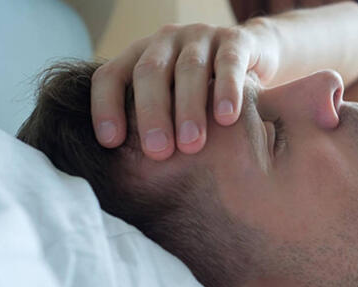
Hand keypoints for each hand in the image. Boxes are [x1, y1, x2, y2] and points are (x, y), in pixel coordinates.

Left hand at [91, 20, 278, 159]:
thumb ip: (149, 126)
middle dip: (151, 113)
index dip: (105, 107)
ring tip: (192, 145)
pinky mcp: (236, 40)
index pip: (110, 76)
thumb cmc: (203, 94)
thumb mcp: (170, 104)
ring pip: (189, 68)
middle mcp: (165, 43)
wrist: (252, 57)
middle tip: (158, 152)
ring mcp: (200, 38)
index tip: (111, 143)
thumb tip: (123, 177)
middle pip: (149, 72)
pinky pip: (230, 63)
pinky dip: (227, 91)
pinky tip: (227, 119)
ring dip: (189, 108)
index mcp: (139, 57)